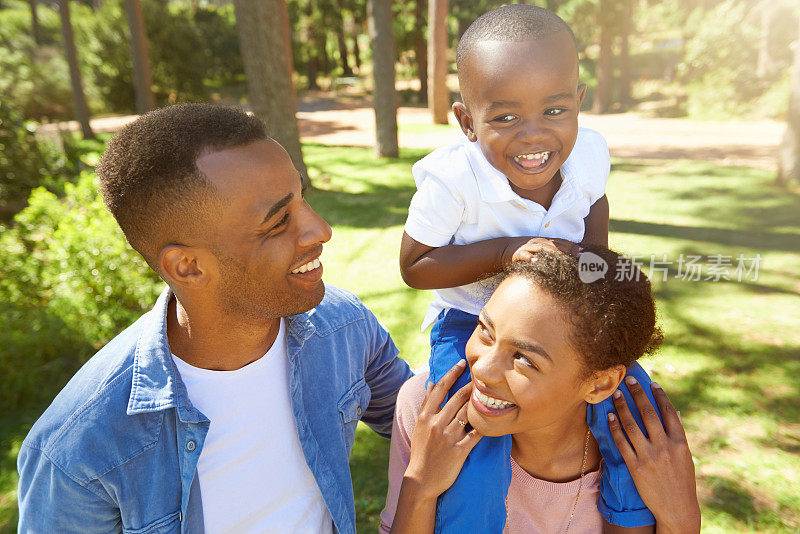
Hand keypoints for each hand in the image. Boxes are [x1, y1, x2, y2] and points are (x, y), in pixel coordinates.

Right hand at [403, 360, 481, 500]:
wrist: (421, 479)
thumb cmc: (421, 451)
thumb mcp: (420, 425)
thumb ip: (427, 403)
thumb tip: (430, 382)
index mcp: (426, 416)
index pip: (440, 389)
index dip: (452, 373)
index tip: (462, 363)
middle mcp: (436, 424)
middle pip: (457, 398)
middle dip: (471, 385)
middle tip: (483, 374)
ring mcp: (448, 437)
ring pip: (467, 413)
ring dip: (479, 401)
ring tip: (490, 391)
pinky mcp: (459, 450)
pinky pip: (475, 434)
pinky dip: (485, 426)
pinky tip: (495, 418)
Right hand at [509, 237, 579, 262]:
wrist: (503, 249)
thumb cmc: (523, 251)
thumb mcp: (538, 249)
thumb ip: (551, 251)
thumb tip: (568, 257)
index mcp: (544, 241)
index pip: (561, 242)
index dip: (573, 247)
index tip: (584, 252)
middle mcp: (538, 242)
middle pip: (555, 245)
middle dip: (568, 250)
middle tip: (580, 256)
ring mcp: (528, 247)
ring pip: (543, 249)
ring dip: (555, 254)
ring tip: (566, 260)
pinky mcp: (518, 254)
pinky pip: (525, 256)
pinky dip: (531, 258)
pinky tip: (537, 261)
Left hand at [608, 380, 700, 533]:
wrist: (677, 509)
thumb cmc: (682, 482)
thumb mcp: (686, 458)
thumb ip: (678, 436)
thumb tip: (675, 413)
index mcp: (681, 443)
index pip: (669, 413)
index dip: (659, 396)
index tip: (651, 383)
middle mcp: (666, 447)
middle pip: (649, 414)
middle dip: (638, 394)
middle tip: (629, 380)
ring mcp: (650, 457)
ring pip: (632, 425)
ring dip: (623, 407)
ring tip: (616, 394)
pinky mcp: (636, 467)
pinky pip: (622, 443)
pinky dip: (615, 428)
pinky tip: (610, 417)